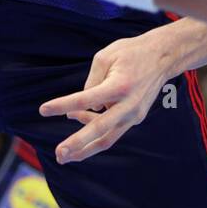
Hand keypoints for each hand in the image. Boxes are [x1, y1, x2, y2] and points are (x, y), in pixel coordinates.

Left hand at [40, 30, 175, 162]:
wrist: (163, 57)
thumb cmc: (130, 53)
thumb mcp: (105, 57)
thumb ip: (91, 82)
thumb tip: (82, 106)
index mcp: (119, 85)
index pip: (85, 99)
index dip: (63, 105)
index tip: (43, 110)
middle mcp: (128, 104)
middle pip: (100, 130)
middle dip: (77, 144)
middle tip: (58, 155)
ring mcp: (134, 114)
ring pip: (107, 138)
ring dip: (85, 148)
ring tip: (64, 154)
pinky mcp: (136, 118)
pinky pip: (112, 130)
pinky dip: (95, 131)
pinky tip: (79, 120)